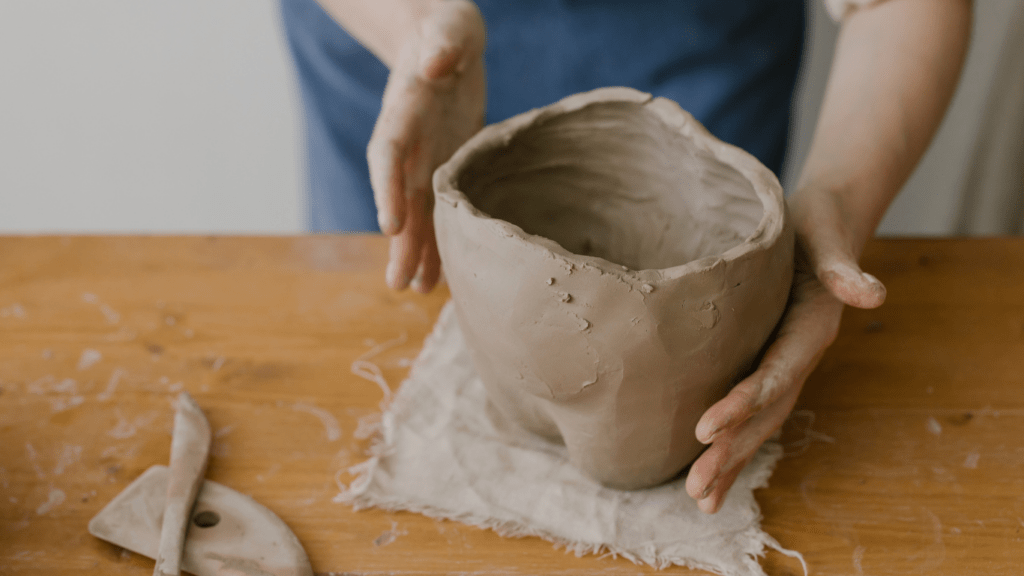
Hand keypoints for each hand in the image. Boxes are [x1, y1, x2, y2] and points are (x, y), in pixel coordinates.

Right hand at [366, 0, 485, 292]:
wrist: (444, 38)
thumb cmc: (447, 29)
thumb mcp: (449, 28)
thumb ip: (443, 44)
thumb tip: (436, 64)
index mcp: (405, 108)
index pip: (388, 152)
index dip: (385, 189)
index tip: (389, 225)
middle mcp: (409, 141)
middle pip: (399, 195)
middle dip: (400, 240)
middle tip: (399, 284)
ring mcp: (426, 155)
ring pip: (418, 210)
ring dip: (418, 250)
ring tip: (419, 290)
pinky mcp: (446, 163)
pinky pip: (441, 206)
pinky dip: (442, 236)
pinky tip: (445, 270)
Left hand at [685, 188, 886, 512]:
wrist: (823, 224)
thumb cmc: (815, 224)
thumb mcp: (825, 233)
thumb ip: (843, 264)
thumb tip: (871, 292)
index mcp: (810, 329)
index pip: (774, 374)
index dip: (743, 403)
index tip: (705, 428)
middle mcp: (799, 356)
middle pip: (766, 414)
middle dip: (732, 452)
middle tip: (697, 488)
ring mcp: (785, 365)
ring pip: (760, 423)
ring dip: (732, 461)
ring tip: (701, 499)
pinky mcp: (768, 364)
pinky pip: (753, 411)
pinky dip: (733, 442)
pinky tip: (708, 470)